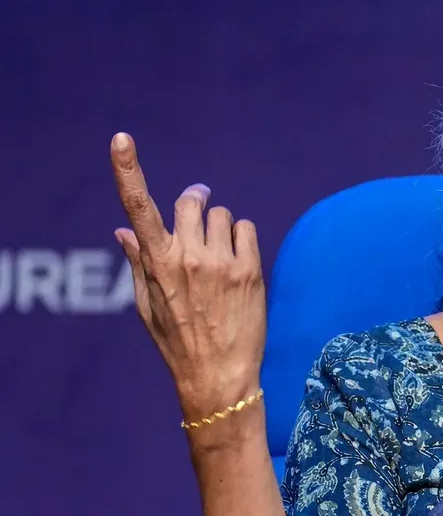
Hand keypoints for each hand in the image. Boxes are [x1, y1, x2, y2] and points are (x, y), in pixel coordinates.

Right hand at [110, 132, 265, 418]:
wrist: (218, 375)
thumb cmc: (177, 341)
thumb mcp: (147, 305)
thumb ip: (139, 261)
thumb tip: (124, 230)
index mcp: (157, 263)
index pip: (138, 208)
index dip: (128, 170)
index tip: (121, 139)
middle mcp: (188, 257)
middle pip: (190, 202)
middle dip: (194, 205)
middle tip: (198, 217)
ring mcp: (221, 262)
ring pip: (222, 215)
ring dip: (220, 228)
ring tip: (219, 259)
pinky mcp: (250, 270)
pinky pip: (246, 229)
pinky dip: (241, 239)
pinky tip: (237, 264)